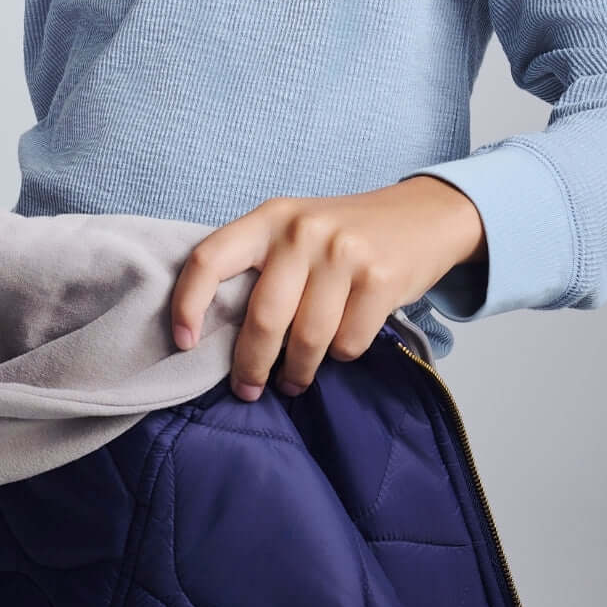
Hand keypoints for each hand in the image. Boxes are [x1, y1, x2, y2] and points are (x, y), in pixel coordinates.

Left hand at [169, 177, 485, 401]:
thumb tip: (217, 333)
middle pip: (263, 318)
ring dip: (297, 372)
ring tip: (294, 378)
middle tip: (248, 390)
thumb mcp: (294, 229)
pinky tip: (341, 343)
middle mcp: (302, 230)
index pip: (210, 259)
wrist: (422, 216)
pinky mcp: (380, 279)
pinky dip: (340, 356)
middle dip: (251, 366)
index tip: (185, 342)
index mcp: (270, 217)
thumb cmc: (343, 234)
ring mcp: (344, 253)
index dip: (187, 303)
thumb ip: (259, 265)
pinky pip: (347, 345)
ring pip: (307, 340)